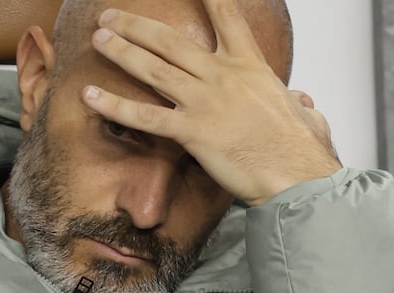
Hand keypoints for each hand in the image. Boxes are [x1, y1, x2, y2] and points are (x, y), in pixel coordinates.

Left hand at [81, 0, 341, 205]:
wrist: (297, 175)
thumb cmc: (300, 148)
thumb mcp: (303, 114)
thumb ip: (297, 103)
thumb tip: (302, 102)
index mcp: (250, 65)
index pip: (227, 16)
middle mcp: (222, 76)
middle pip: (170, 41)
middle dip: (136, 25)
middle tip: (110, 16)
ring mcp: (205, 102)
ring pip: (153, 69)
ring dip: (122, 51)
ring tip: (98, 38)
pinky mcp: (192, 131)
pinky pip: (145, 117)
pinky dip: (114, 106)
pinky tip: (90, 95)